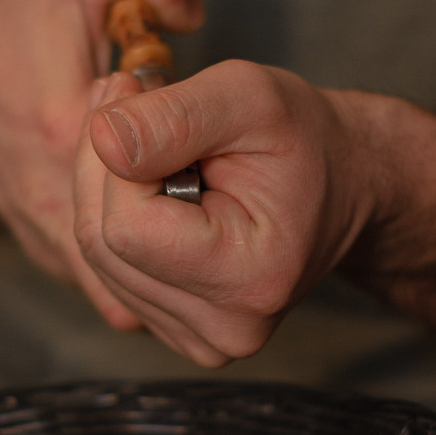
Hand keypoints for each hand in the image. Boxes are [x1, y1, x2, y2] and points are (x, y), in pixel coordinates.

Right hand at [0, 0, 203, 326]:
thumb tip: (195, 10)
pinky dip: (155, 261)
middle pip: (158, 244)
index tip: (190, 113)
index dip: (194, 136)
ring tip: (191, 193)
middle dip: (196, 207)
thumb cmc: (14, 30)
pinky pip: (126, 287)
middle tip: (202, 161)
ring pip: (143, 283)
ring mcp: (55, 246)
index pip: (157, 165)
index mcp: (60, 128)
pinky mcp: (59, 262)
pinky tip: (168, 218)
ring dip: (179, 248)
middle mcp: (55, 207)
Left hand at [75, 60, 374, 364]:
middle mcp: (225, 329)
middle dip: (103, 169)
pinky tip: (156, 187)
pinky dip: (118, 219)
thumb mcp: (249, 97)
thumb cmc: (302, 139)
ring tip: (158, 146)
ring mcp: (200, 340)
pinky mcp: (177, 332)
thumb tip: (101, 139)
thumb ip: (173, 118)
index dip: (113, 155)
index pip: (126, 227)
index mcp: (251, 280)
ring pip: (97, 258)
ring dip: (107, 191)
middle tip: (136, 105)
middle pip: (102, 246)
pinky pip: (111, 271)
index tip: (136, 94)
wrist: (339, 183)